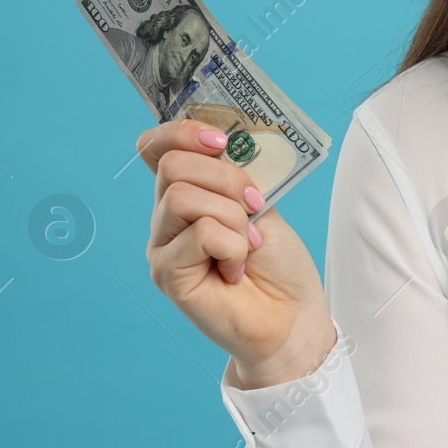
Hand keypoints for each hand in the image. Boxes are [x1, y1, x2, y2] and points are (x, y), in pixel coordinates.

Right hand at [139, 118, 336, 388]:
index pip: (156, 147)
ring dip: (232, 217)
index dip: (181, 132)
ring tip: (248, 245)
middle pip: (173, 166)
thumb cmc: (278, 262)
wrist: (292, 315)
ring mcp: (162, 247)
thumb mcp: (260, 204)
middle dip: (227, 179)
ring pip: (183, 197)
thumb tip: (221, 141)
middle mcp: (165, 218)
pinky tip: (237, 269)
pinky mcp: (167, 275)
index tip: (222, 141)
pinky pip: (200, 233)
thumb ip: (234, 174)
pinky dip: (233, 246)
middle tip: (254, 208)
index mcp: (187, 193)